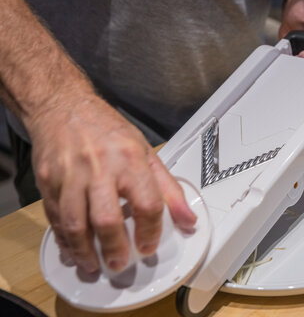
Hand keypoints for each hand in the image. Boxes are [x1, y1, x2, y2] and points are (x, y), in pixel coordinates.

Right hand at [27, 93, 196, 272]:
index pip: (147, 203)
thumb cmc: (107, 130)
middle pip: (107, 219)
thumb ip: (169, 189)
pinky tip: (73, 248)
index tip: (148, 246)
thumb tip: (188, 220)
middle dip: (114, 248)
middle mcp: (100, 167)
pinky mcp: (47, 181)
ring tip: (94, 264)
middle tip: (119, 262)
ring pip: (76, 224)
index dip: (151, 231)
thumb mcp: (146, 152)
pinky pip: (55, 217)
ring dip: (85, 251)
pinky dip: (64, 238)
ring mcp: (70, 175)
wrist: (64, 107)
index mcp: (131, 160)